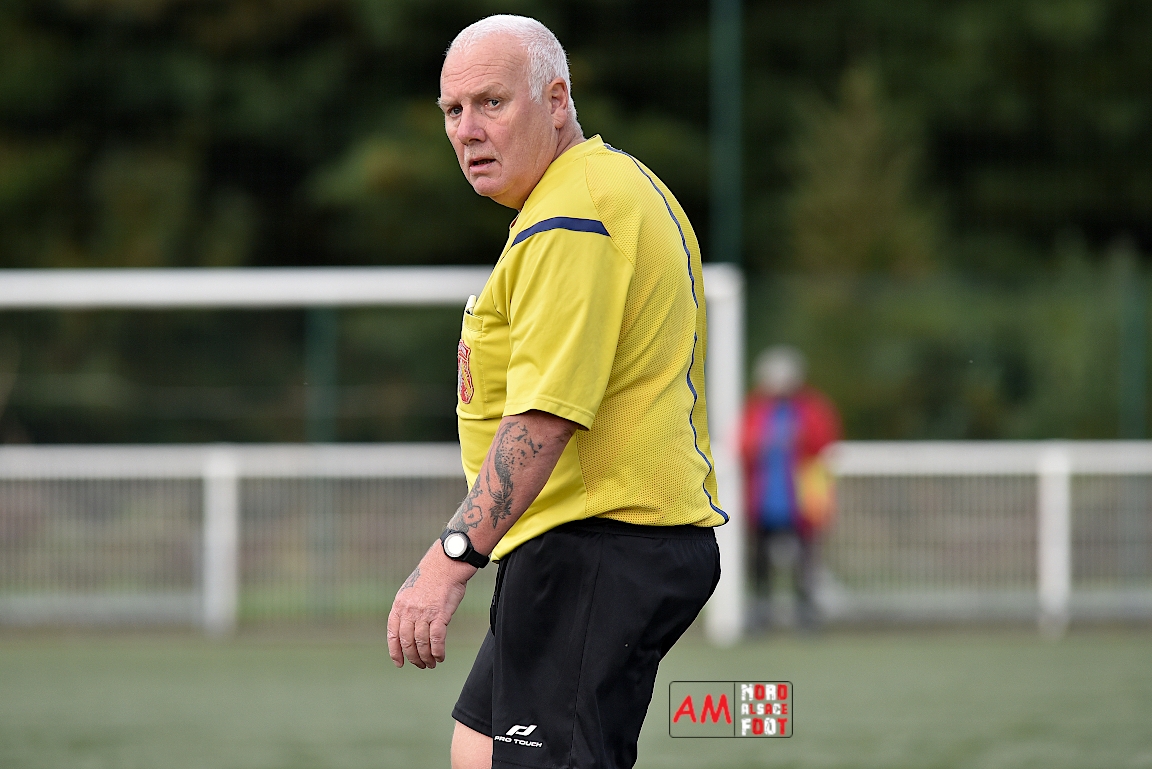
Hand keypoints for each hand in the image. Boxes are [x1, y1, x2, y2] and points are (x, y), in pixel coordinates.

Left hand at [387, 543, 474, 668]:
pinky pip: (436, 640)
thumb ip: (408, 609)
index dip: (395, 652)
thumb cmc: (432, 577)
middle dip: (413, 658)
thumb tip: (409, 629)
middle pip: (407, 642)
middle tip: (421, 665)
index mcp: (399, 605)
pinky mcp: (440, 614)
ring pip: (421, 643)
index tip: (400, 663)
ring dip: (426, 657)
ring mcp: (424, 613)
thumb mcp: (411, 591)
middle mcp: (409, 611)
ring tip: (432, 664)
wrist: (446, 564)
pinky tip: (440, 657)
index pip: (393, 634)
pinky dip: (438, 651)